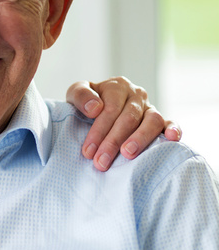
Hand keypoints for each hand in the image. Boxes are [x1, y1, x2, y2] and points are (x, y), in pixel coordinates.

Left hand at [66, 77, 181, 171]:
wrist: (96, 108)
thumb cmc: (86, 104)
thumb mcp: (76, 93)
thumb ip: (81, 95)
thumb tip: (95, 108)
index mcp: (117, 87)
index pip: (110, 109)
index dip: (99, 131)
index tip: (88, 151)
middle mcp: (136, 95)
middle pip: (128, 118)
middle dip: (113, 142)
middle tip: (101, 162)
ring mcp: (150, 108)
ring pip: (152, 121)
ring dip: (140, 139)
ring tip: (128, 154)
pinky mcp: (161, 121)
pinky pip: (171, 123)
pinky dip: (174, 129)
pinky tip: (172, 139)